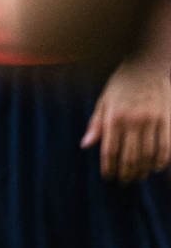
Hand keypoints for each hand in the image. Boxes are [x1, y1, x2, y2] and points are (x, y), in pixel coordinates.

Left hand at [83, 58, 170, 183]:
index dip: (109, 167)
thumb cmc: (122, 83)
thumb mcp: (104, 100)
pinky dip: (161, 161)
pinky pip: (165, 147)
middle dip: (126, 173)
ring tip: (138, 177)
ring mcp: (151, 121)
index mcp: (113, 117)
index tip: (108, 177)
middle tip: (124, 181)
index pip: (109, 150)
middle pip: (129, 157)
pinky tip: (156, 168)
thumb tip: (86, 145)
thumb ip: (96, 124)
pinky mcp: (166, 120)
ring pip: (148, 155)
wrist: (147, 65)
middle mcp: (132, 121)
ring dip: (143, 170)